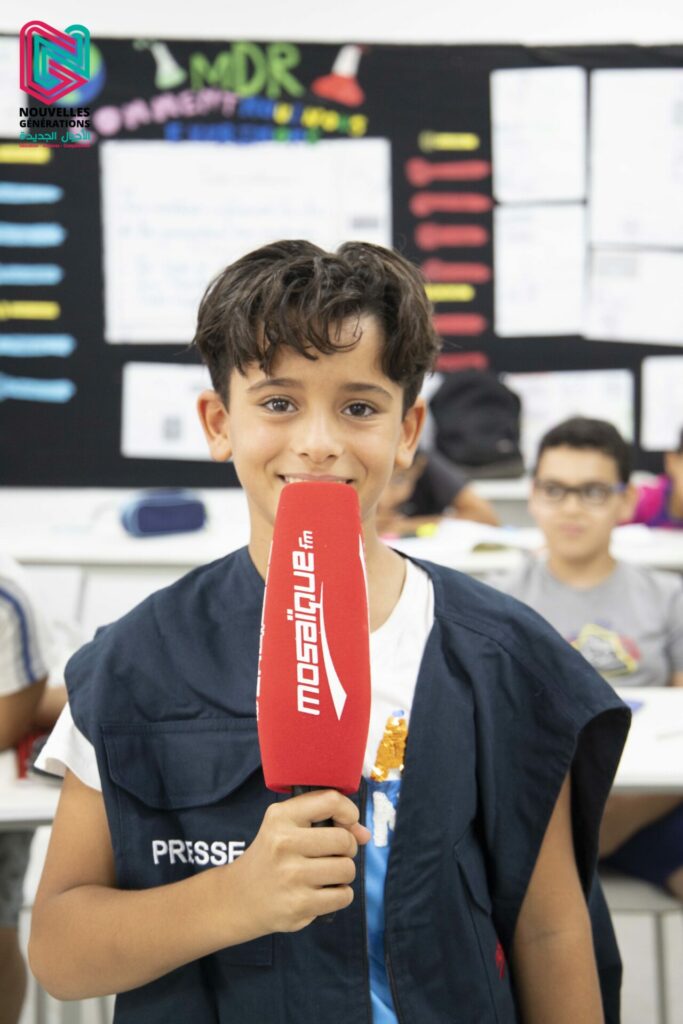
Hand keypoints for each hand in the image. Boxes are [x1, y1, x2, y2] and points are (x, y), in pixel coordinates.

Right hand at [226, 790, 369, 936]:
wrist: (240, 897)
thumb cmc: (272, 855)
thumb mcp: (286, 826)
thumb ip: (327, 821)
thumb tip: (365, 834)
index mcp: (280, 817)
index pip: (330, 801)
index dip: (348, 811)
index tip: (347, 822)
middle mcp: (284, 843)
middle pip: (344, 840)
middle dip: (347, 848)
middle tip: (331, 854)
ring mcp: (291, 877)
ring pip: (347, 869)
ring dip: (343, 873)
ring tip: (325, 874)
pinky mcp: (299, 906)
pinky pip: (343, 896)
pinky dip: (339, 895)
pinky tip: (322, 892)